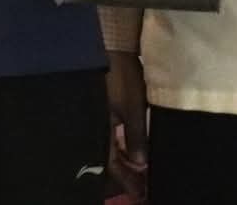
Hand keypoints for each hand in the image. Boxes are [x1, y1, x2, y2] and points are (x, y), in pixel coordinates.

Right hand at [106, 52, 147, 200]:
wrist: (111, 46)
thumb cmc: (121, 78)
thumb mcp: (133, 108)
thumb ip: (136, 136)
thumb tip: (141, 163)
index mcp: (102, 129)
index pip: (112, 164)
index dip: (126, 180)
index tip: (140, 194)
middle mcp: (96, 126)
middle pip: (108, 160)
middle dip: (124, 175)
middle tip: (140, 188)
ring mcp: (97, 116)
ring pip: (107, 148)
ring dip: (123, 161)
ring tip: (138, 171)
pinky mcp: (100, 108)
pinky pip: (108, 135)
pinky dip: (120, 146)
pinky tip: (130, 149)